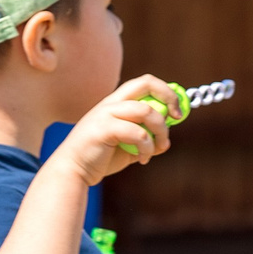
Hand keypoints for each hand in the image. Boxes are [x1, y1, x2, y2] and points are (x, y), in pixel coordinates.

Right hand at [55, 76, 174, 185]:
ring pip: (146, 111)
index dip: (167, 92)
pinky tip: (142, 159)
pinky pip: (138, 133)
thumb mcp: (129, 146)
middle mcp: (111, 103)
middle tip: (176, 117)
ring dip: (160, 131)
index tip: (177, 112)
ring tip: (157, 148)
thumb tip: (166, 141)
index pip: (145, 83)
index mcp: (117, 103)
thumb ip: (146, 139)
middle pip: (146, 83)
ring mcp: (105, 114)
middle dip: (169, 97)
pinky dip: (147, 147)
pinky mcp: (103, 129)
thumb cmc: (101, 157)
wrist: (75, 170)